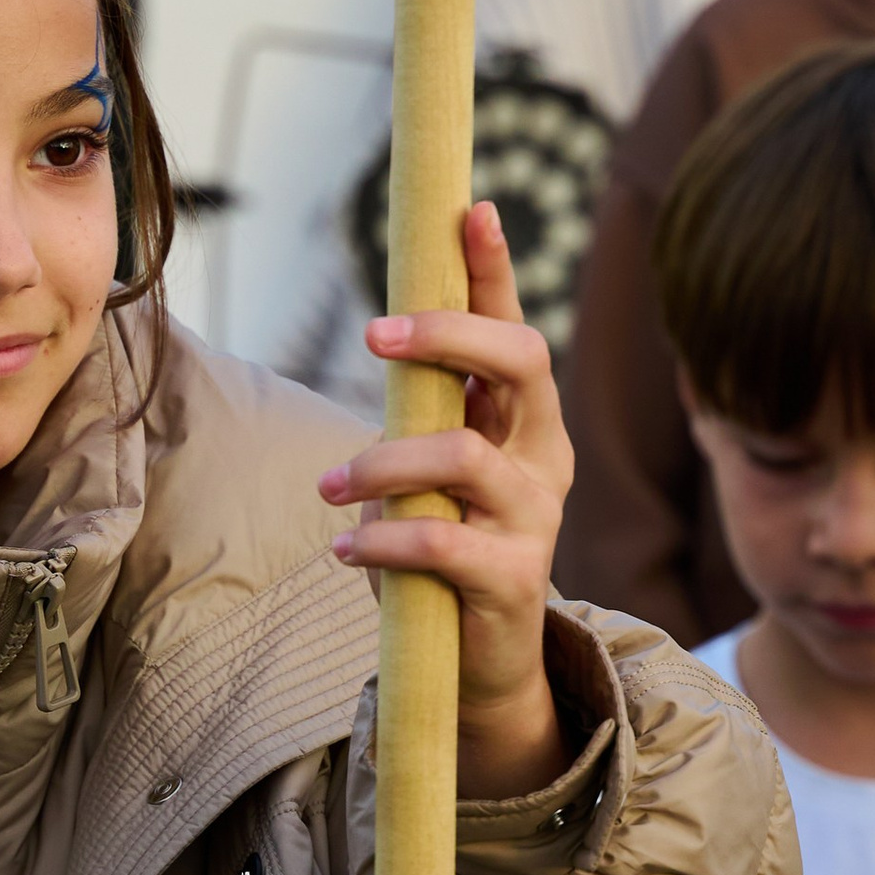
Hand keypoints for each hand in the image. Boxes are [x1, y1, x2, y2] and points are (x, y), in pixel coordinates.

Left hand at [317, 203, 574, 799]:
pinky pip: (440, 542)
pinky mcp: (513, 580)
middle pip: (521, 363)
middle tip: (374, 334)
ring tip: (330, 488)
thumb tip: (391, 324)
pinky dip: (381, 540)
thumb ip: (425, 410)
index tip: (470, 209)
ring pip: (462, 456)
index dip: (494, 270)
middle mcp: (544, 456)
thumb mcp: (432, 470)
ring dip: (383, 462)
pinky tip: (345, 548)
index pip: (515, 328)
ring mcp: (537, 518)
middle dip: (448, 335)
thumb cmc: (443, 548)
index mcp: (526, 421)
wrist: (478, 665)